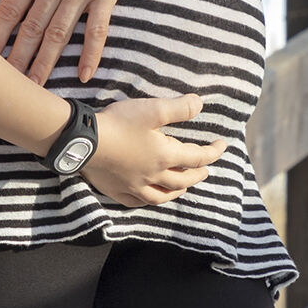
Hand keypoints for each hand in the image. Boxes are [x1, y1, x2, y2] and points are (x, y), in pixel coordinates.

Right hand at [84, 95, 225, 206]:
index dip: (212, 151)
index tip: (222, 145)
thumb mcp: (152, 109)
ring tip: (184, 186)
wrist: (85, 142)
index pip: (196, 157)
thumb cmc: (120, 124)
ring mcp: (135, 187)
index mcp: (165, 157)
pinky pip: (138, 202)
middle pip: (183, 180)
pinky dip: (148, 200)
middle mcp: (154, 176)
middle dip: (198, 174)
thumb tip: (201, 104)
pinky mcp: (118, 190)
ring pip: (163, 196)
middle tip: (206, 169)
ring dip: (178, 191)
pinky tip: (149, 196)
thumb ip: (179, 108)